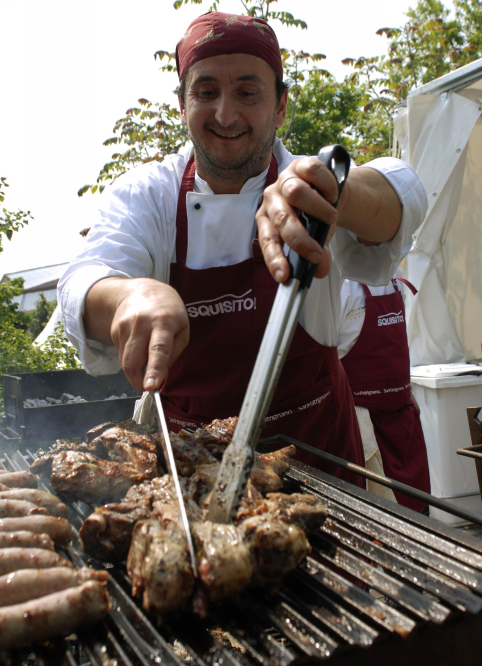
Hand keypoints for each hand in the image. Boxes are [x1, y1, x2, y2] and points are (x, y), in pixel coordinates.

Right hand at [109, 279, 188, 391]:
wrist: (141, 289)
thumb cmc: (169, 311)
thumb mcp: (182, 328)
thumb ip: (174, 353)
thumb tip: (161, 376)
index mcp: (164, 322)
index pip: (158, 349)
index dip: (154, 370)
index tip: (151, 387)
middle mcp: (141, 323)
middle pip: (133, 360)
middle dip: (138, 380)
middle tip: (147, 387)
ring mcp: (125, 326)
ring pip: (125, 361)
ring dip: (134, 371)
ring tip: (145, 364)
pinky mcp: (114, 330)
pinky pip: (121, 354)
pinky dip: (130, 358)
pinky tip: (138, 347)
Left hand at [256, 157, 343, 282]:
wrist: (327, 191)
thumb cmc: (315, 218)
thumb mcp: (316, 239)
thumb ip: (317, 255)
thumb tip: (322, 270)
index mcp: (268, 220)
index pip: (267, 240)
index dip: (274, 258)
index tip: (284, 276)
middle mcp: (272, 200)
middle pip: (282, 218)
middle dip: (300, 240)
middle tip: (318, 254)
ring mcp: (284, 180)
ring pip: (296, 193)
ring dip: (318, 210)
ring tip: (331, 218)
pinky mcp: (300, 164)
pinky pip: (313, 172)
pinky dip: (326, 186)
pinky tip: (333, 195)